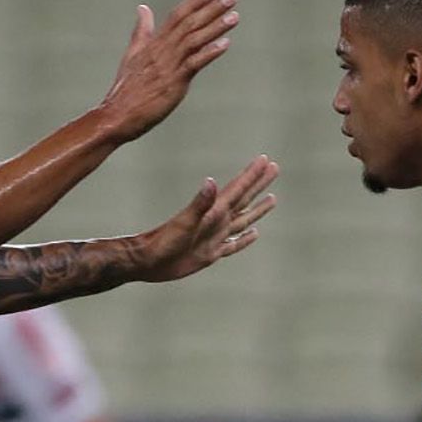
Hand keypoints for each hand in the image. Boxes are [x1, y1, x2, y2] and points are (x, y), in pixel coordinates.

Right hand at [97, 0, 240, 140]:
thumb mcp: (133, 54)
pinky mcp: (173, 83)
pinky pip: (193, 64)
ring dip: (215, 27)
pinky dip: (209, 53)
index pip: (177, 17)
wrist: (117, 114)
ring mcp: (168, 66)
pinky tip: (225, 44)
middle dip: (211, 10)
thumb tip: (143, 8)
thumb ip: (141, 31)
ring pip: (194, 40)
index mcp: (154, 43)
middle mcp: (162, 51)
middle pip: (189, 24)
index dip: (194, 3)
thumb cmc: (127, 88)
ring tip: (234, 17)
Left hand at [140, 155, 277, 281]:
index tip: (265, 160)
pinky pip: (234, 244)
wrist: (147, 261)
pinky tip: (254, 233)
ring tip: (272, 198)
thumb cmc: (162, 242)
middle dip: (259, 184)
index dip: (252, 175)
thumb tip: (211, 182)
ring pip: (243, 220)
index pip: (238, 189)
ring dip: (257, 209)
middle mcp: (216, 222)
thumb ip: (199, 204)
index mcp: (213, 212)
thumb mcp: (183, 223)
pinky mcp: (211, 253)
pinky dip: (246, 239)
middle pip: (244, 200)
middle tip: (274, 168)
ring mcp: (215, 237)